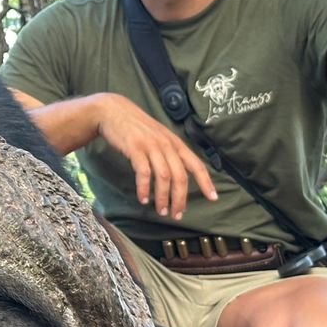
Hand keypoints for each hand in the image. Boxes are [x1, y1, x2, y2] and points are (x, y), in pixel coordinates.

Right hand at [95, 94, 217, 219]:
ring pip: (164, 176)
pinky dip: (144, 188)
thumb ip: (168, 153)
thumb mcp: (158, 137)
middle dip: (180, 198)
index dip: (206, 182)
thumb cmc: (135, 128)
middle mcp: (166, 144)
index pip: (196, 165)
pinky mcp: (135, 148)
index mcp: (175, 143)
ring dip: (163, 197)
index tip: (213, 198)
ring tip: (161, 211)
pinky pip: (143, 172)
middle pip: (180, 176)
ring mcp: (151, 146)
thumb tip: (177, 176)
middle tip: (176, 215)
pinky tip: (143, 199)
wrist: (113, 111)